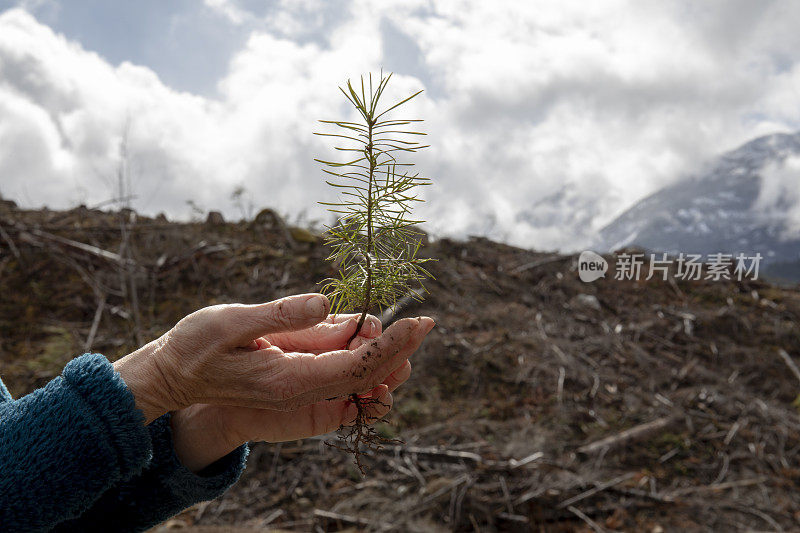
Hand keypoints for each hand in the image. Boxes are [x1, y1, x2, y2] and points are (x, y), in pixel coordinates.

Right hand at [169, 313, 431, 470]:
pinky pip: (334, 368)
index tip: (418, 324)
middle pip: (363, 375)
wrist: (172, 376)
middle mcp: (298, 389)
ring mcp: (296, 387)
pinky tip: (366, 329)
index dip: (390, 346)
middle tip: (427, 322)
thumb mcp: (230, 323)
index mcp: (288, 379)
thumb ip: (279, 315)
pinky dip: (356, 349)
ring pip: (352, 373)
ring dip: (379, 351)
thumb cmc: (194, 347)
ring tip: (403, 326)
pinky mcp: (292, 377)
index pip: (354, 367)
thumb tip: (325, 303)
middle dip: (398, 349)